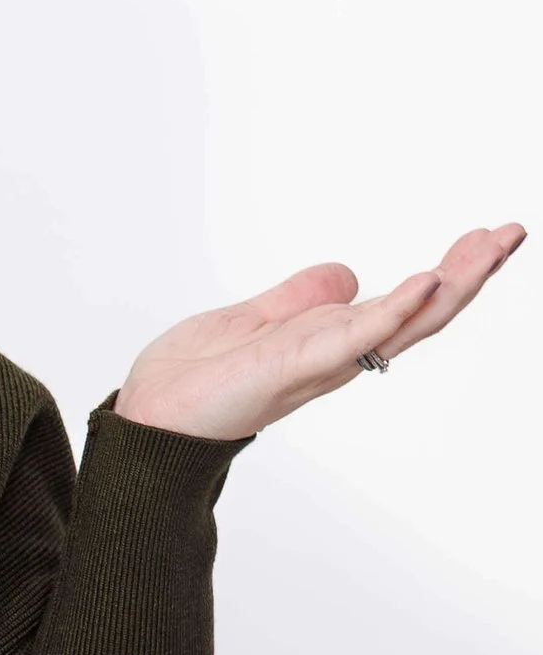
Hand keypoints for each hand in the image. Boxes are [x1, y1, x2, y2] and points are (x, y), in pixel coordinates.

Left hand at [115, 225, 525, 439]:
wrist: (147, 421)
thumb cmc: (190, 380)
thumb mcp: (252, 320)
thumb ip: (299, 299)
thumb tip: (346, 274)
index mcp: (328, 340)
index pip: (403, 304)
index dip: (447, 274)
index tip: (485, 237)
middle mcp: (335, 355)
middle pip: (420, 313)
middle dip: (470, 273)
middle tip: (513, 233)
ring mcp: (320, 361)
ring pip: (404, 322)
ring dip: (453, 284)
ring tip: (493, 245)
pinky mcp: (294, 365)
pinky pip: (356, 336)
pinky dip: (394, 309)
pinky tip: (428, 279)